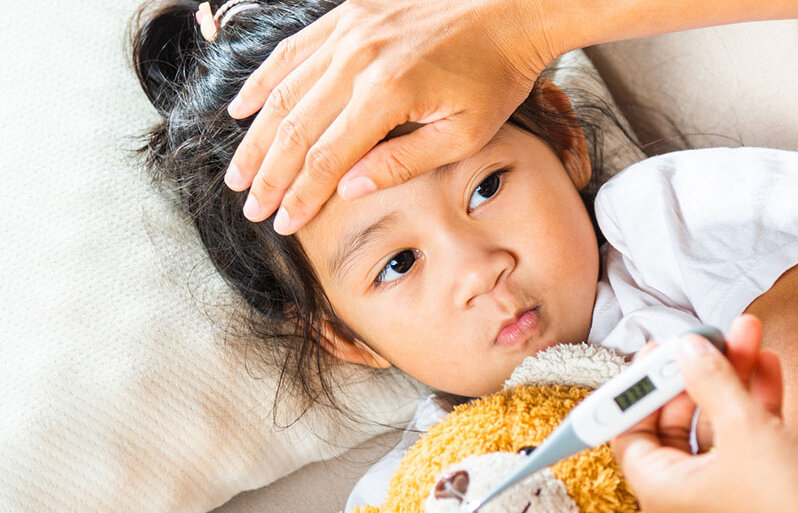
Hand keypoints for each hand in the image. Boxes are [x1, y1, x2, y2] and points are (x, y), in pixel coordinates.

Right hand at [225, 0, 559, 233]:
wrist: (510, 10)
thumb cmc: (496, 75)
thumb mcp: (464, 134)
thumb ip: (404, 163)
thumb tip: (349, 191)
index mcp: (386, 93)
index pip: (326, 158)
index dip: (299, 195)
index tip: (282, 224)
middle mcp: (357, 58)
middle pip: (294, 127)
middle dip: (269, 174)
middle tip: (251, 207)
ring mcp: (349, 31)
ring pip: (284, 89)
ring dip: (256, 135)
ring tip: (239, 172)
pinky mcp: (349, 14)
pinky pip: (294, 50)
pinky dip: (264, 80)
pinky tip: (243, 107)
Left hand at [612, 315, 797, 512]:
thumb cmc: (786, 505)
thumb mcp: (744, 429)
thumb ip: (712, 381)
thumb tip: (688, 350)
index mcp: (663, 490)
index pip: (629, 433)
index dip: (638, 389)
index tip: (656, 353)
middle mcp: (687, 492)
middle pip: (676, 421)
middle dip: (695, 373)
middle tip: (706, 338)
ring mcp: (724, 488)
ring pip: (716, 423)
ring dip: (732, 376)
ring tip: (744, 334)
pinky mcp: (759, 484)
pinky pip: (746, 435)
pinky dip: (755, 400)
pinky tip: (767, 364)